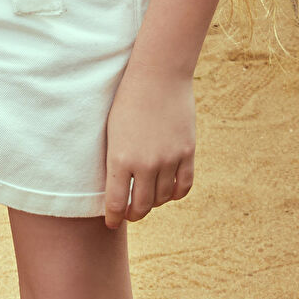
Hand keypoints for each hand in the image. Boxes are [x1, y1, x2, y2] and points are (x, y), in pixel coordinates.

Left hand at [103, 65, 195, 228]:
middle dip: (133, 214)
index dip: (113, 217)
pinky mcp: (187, 153)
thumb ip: (116, 159)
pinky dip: (174, 194)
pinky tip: (167, 192)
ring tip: (146, 199)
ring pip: (161, 198)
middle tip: (129, 213)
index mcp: (119, 158)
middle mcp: (144, 164)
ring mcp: (168, 160)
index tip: (111, 222)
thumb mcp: (112, 130)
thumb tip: (117, 186)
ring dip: (153, 202)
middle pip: (140, 206)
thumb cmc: (127, 98)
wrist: (157, 75)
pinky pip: (183, 187)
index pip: (116, 202)